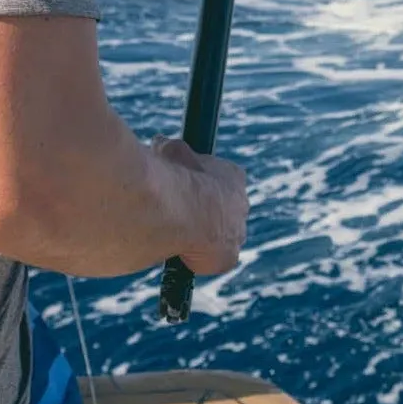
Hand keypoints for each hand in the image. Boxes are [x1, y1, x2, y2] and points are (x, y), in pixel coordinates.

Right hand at [153, 137, 247, 274]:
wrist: (183, 209)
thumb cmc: (176, 176)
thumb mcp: (172, 152)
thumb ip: (170, 151)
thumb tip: (160, 143)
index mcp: (233, 177)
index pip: (221, 183)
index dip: (200, 187)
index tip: (183, 189)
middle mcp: (241, 204)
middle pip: (222, 211)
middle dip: (202, 212)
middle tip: (177, 214)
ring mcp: (237, 232)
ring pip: (218, 235)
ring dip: (198, 235)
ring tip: (173, 233)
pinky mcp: (228, 257)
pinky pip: (212, 259)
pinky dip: (194, 257)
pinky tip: (177, 249)